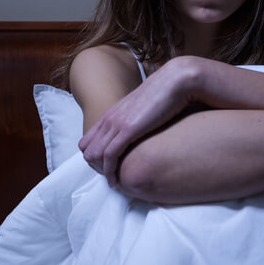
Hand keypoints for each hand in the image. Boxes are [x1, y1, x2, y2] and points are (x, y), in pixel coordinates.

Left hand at [79, 56, 197, 186]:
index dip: (95, 157)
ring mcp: (117, 123)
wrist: (175, 81)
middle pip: (87, 150)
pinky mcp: (127, 130)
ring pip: (95, 155)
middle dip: (96, 168)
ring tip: (114, 183)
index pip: (88, 140)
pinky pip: (110, 156)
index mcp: (112, 114)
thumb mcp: (144, 110)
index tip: (107, 169)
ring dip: (102, 172)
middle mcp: (109, 118)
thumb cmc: (166, 96)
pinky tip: (117, 182)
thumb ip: (137, 120)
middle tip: (110, 179)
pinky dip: (110, 172)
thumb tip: (142, 131)